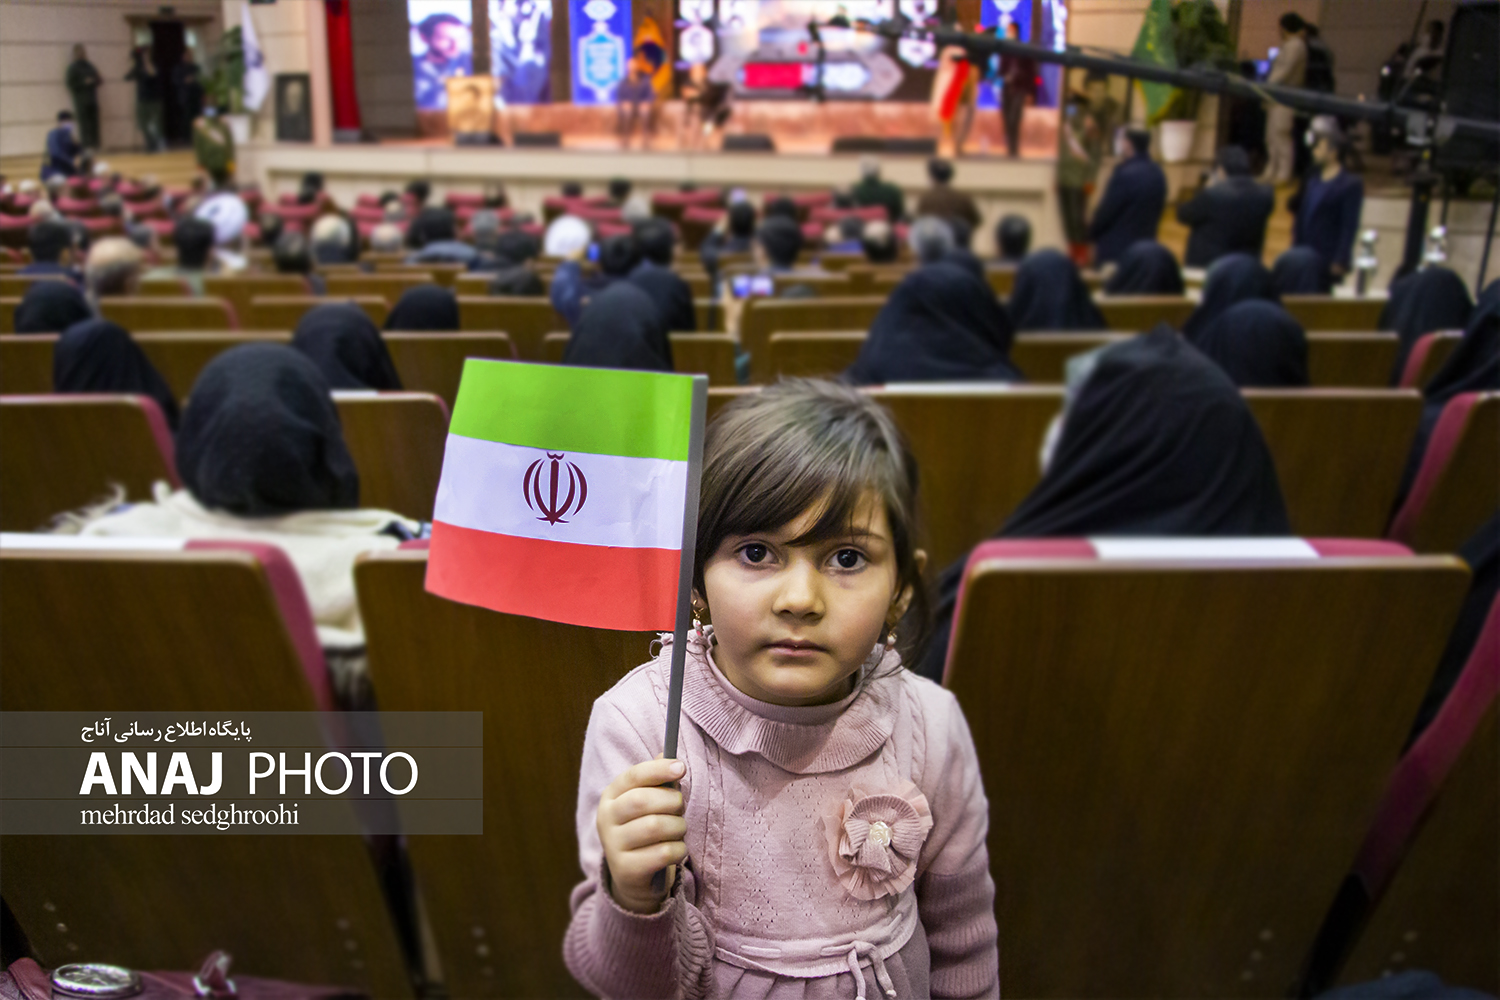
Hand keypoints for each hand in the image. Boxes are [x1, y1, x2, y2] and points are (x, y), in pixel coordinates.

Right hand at [597, 757, 687, 913]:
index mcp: (611, 797)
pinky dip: (679, 849)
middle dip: (671, 801)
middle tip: (680, 808)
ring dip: (678, 827)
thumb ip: (658, 781)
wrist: (633, 875)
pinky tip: (677, 850)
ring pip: (655, 826)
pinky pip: (663, 853)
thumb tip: (670, 757)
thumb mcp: (648, 803)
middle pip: (642, 800)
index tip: (681, 768)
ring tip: (678, 830)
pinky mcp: (625, 870)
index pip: (633, 776)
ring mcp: (613, 845)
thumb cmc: (645, 830)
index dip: (658, 769)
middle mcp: (606, 819)